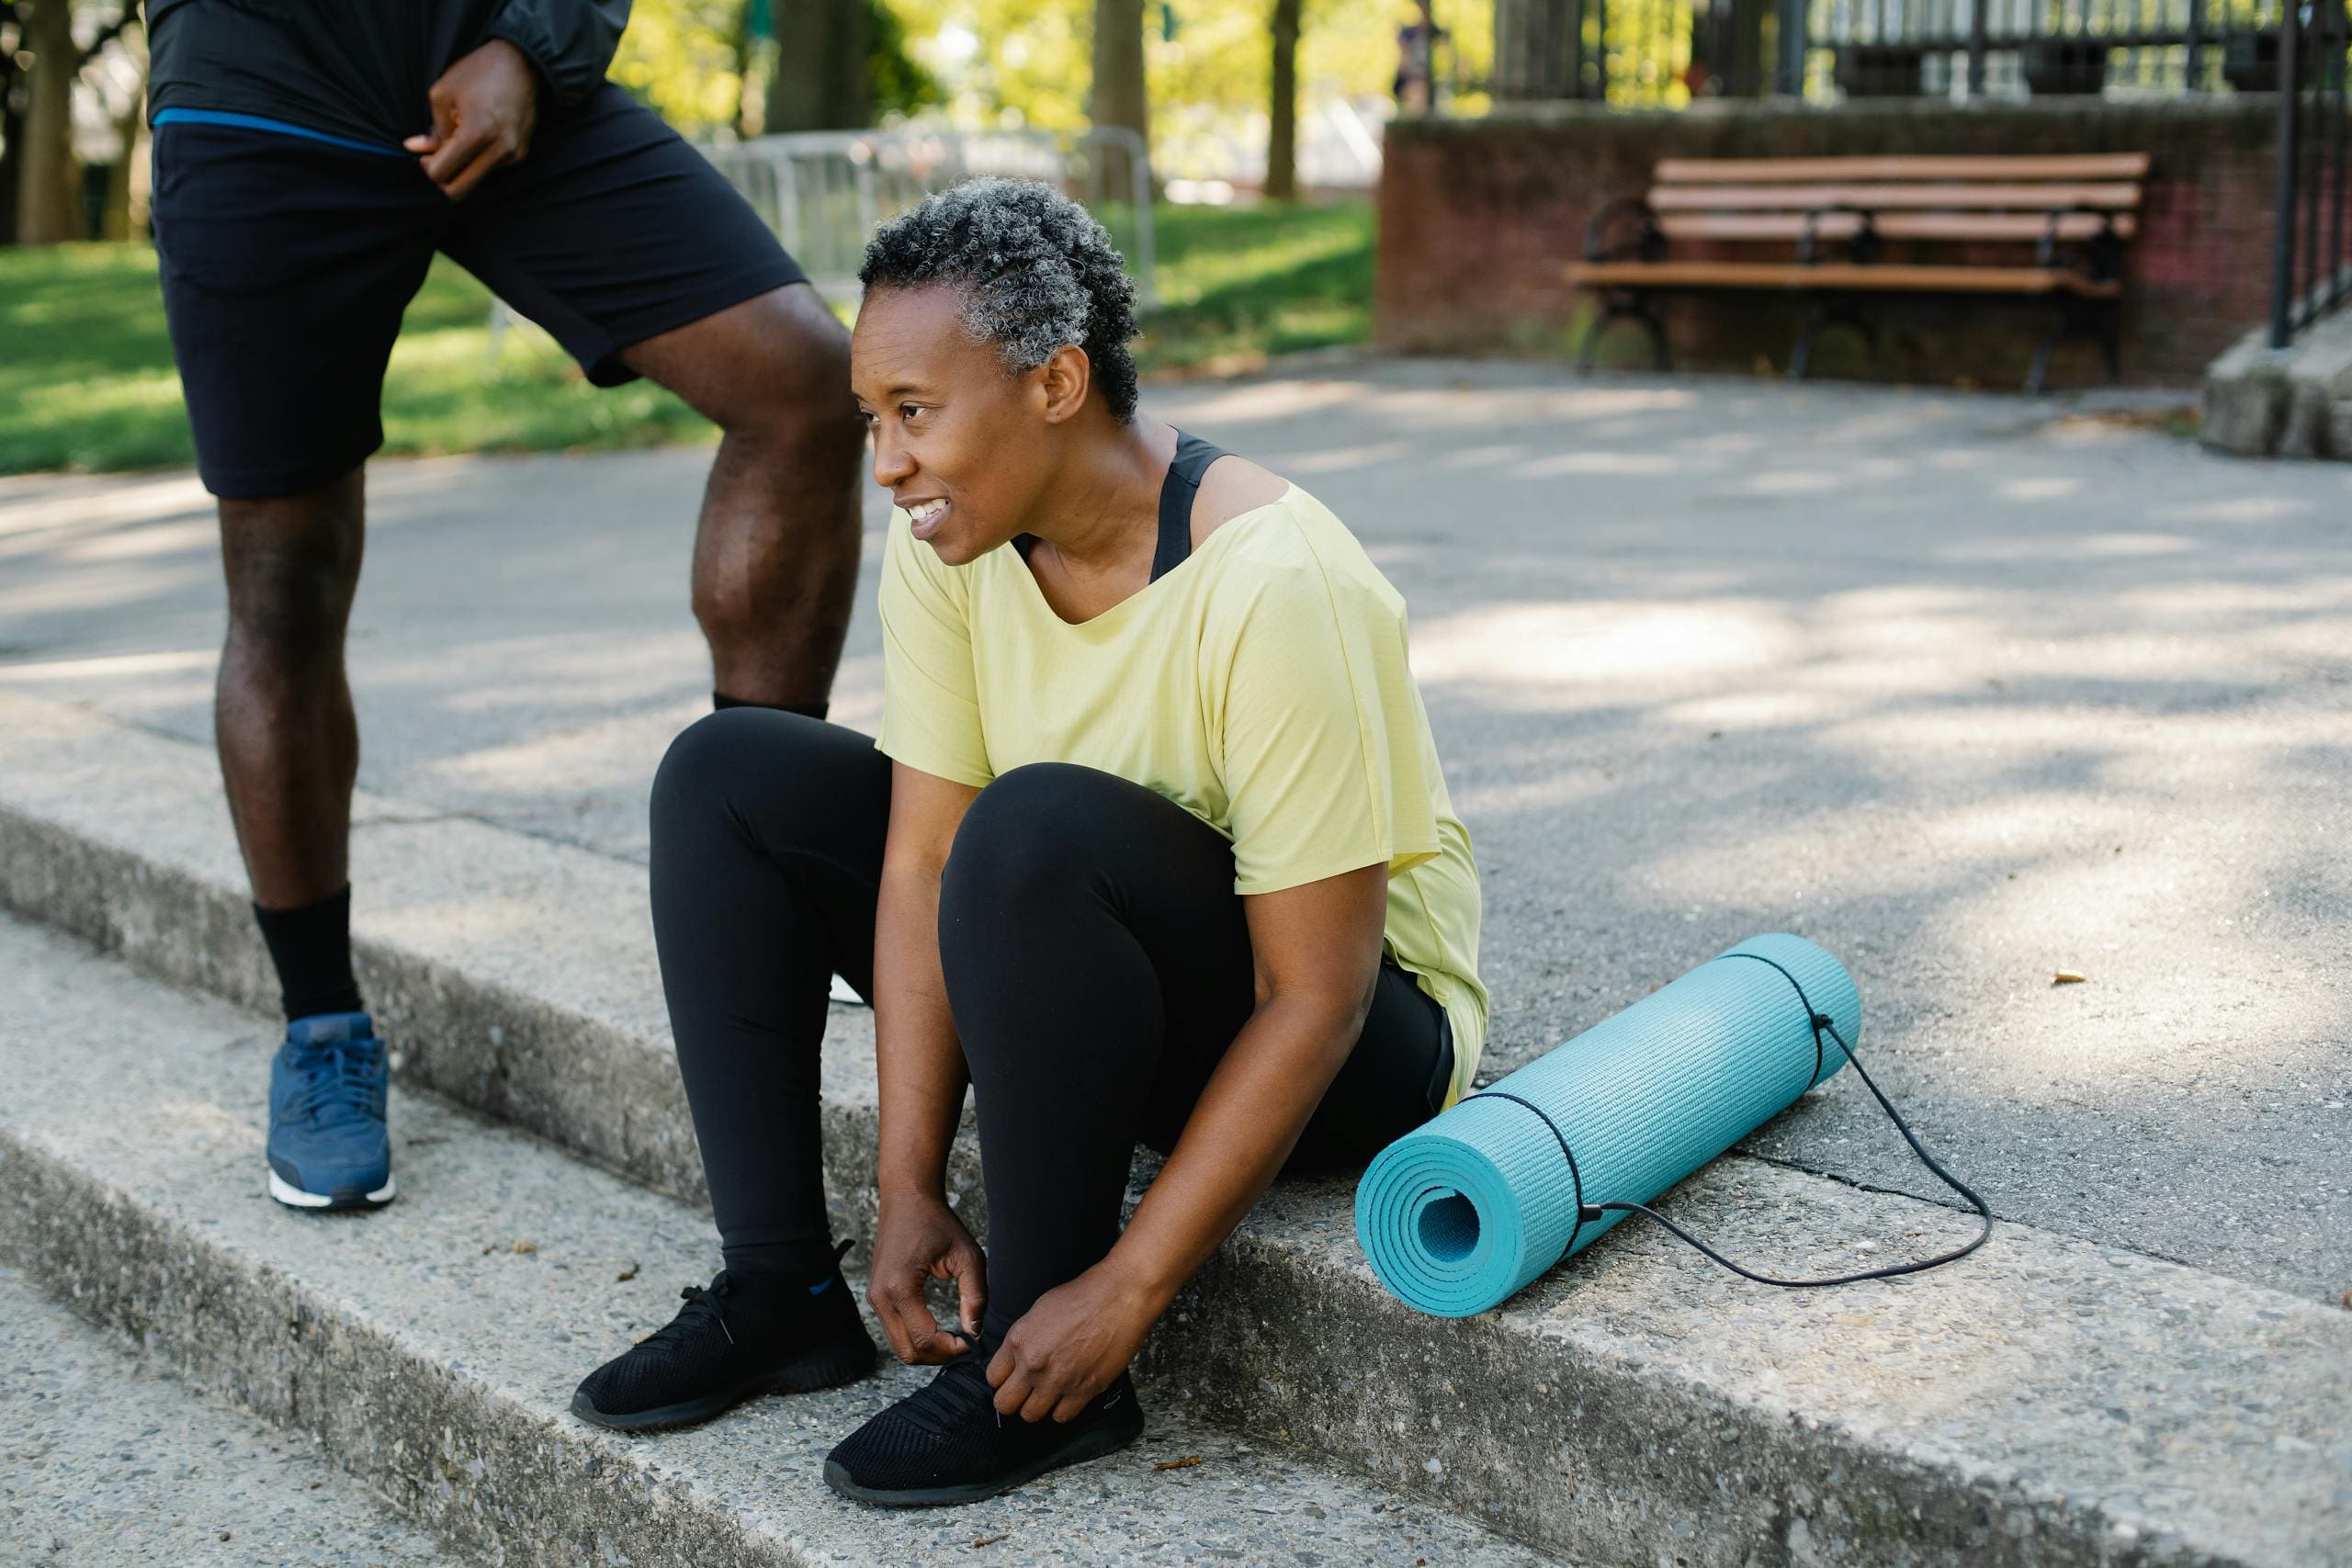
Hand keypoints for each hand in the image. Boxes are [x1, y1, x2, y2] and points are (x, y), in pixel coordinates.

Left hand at [403, 39, 539, 199]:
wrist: (522, 64)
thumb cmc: (478, 72)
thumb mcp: (443, 94)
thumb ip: (431, 129)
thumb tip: (414, 149)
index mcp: (477, 134)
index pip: (442, 174)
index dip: (427, 166)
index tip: (426, 151)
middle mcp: (499, 151)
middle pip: (460, 191)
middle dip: (443, 179)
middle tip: (437, 158)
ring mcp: (512, 155)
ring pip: (475, 182)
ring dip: (461, 169)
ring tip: (459, 139)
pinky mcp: (520, 155)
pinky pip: (490, 170)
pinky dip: (477, 161)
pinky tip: (477, 137)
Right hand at [867, 1189, 986, 1364]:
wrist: (907, 1198)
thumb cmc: (938, 1222)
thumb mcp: (968, 1256)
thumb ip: (975, 1297)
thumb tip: (975, 1332)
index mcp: (900, 1287)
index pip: (924, 1339)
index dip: (950, 1349)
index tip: (971, 1342)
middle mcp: (880, 1297)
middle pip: (908, 1351)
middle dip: (938, 1356)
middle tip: (963, 1345)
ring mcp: (874, 1298)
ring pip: (899, 1346)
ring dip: (927, 1349)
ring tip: (953, 1338)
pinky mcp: (876, 1297)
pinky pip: (894, 1332)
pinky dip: (916, 1338)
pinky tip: (938, 1329)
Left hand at [986, 1261, 1161, 1422]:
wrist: (1119, 1297)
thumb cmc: (1083, 1296)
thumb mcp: (1039, 1310)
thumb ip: (1023, 1340)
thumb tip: (1016, 1360)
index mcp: (1019, 1340)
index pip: (993, 1378)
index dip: (1001, 1379)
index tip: (1011, 1378)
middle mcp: (1033, 1364)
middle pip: (1004, 1404)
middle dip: (1012, 1400)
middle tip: (1024, 1393)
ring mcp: (1058, 1381)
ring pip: (1031, 1415)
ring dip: (1037, 1407)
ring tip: (1047, 1394)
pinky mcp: (1084, 1391)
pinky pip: (1062, 1417)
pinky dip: (1063, 1410)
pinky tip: (1068, 1395)